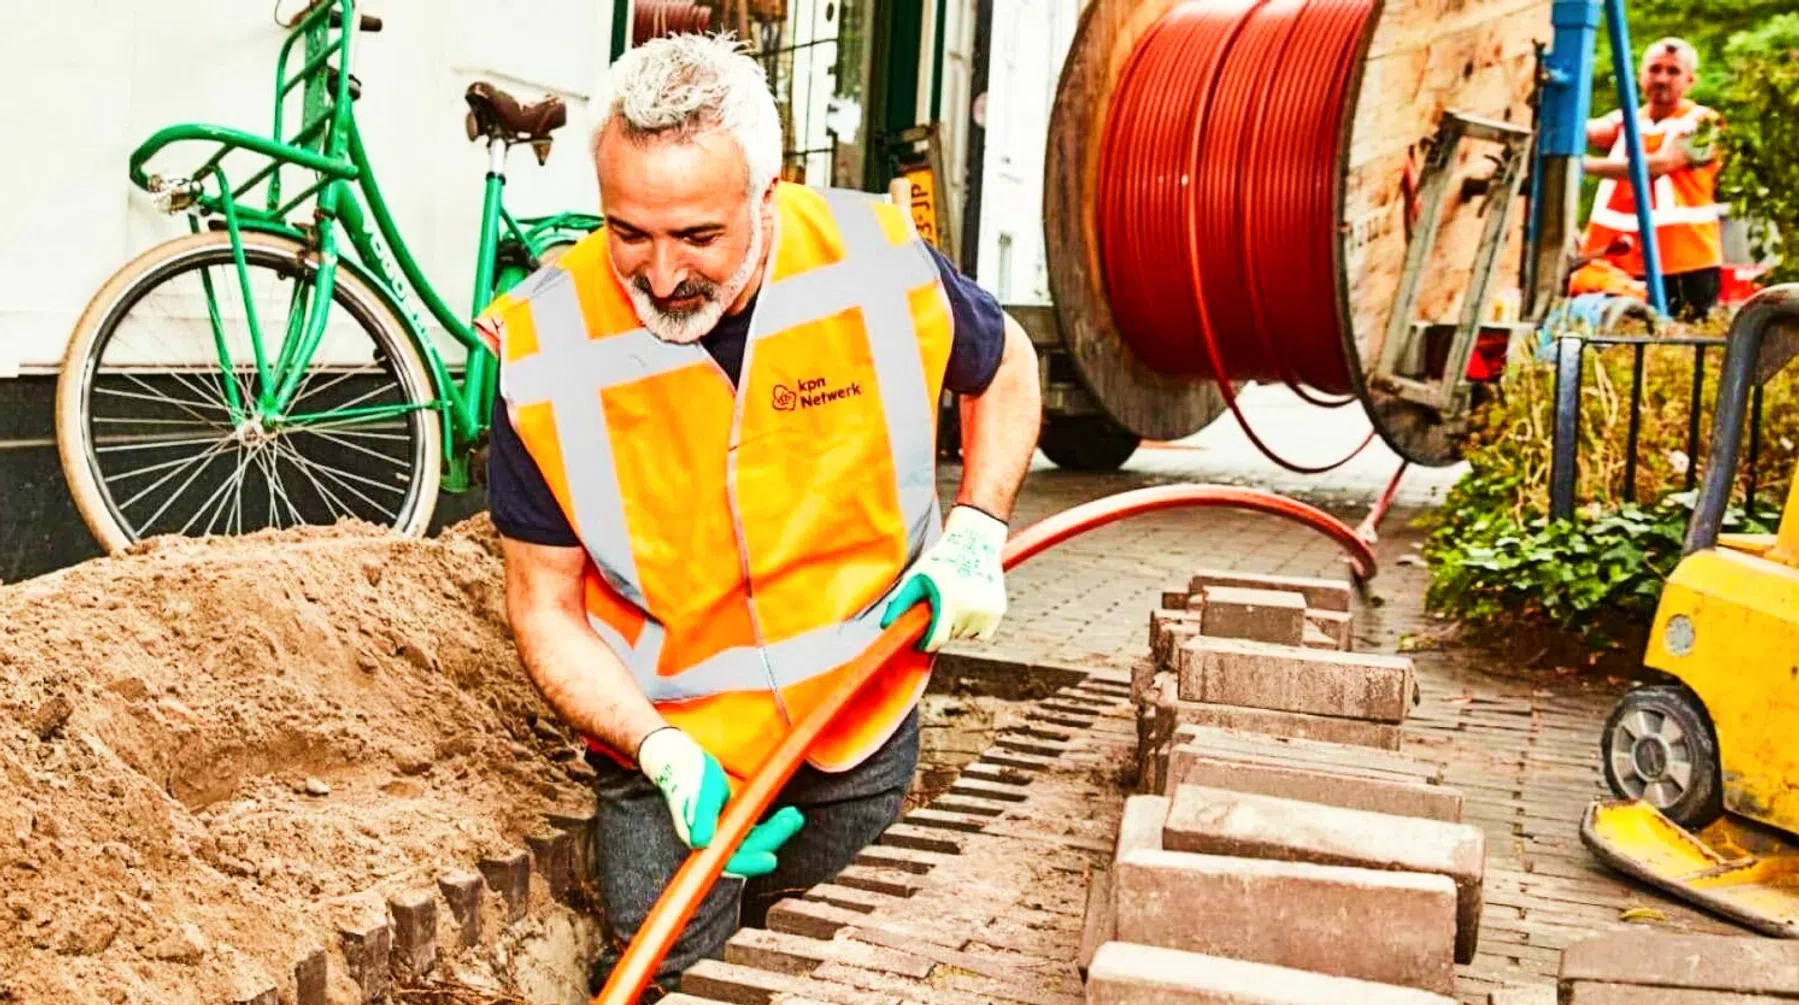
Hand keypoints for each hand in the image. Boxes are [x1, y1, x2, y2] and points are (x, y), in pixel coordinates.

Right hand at [636, 727, 804, 877]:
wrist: (680, 762)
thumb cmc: (686, 776)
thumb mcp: (697, 793)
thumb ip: (701, 816)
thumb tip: (701, 842)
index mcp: (699, 839)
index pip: (726, 860)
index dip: (749, 864)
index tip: (770, 860)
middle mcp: (712, 841)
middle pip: (746, 850)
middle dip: (771, 837)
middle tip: (792, 819)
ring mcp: (722, 832)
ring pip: (754, 840)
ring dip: (776, 831)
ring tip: (795, 816)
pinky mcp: (731, 822)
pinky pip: (755, 829)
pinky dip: (772, 824)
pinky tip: (790, 815)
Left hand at [880, 504, 1007, 651]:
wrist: (975, 542)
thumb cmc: (941, 559)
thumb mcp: (918, 576)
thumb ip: (900, 601)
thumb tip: (885, 625)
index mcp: (949, 601)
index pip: (937, 639)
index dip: (927, 642)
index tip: (922, 640)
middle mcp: (971, 608)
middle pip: (951, 636)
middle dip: (943, 627)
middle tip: (941, 606)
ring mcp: (987, 610)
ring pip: (967, 636)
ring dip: (959, 627)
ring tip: (956, 603)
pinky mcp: (999, 610)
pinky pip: (983, 633)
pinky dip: (975, 627)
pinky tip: (969, 608)